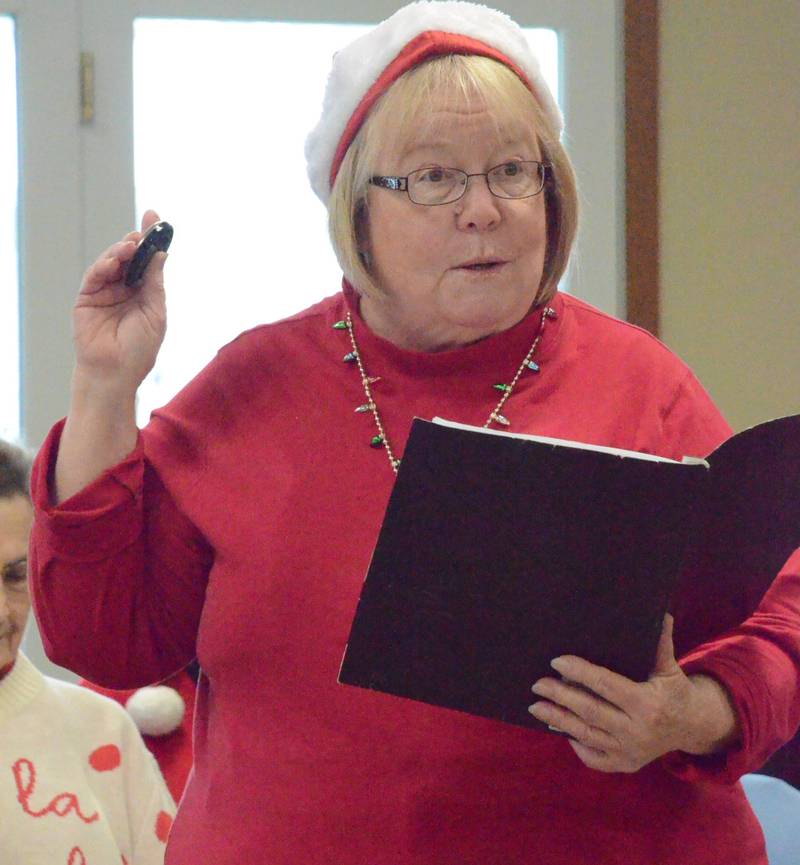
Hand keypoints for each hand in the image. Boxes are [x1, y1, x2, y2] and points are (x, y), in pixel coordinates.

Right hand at [73, 209, 167, 393]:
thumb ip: (154, 283)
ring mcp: (105, 292)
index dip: (150, 240)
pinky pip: (95, 275)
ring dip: (120, 251)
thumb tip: (160, 254)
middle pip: (129, 257)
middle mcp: (124, 289)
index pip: (147, 261)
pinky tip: (115, 259)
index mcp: (144, 293)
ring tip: (130, 245)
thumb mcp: (155, 312)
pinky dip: (104, 264)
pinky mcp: (87, 297)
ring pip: (111, 262)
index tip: (156, 217)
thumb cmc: (139, 349)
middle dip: (136, 240)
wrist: (116, 372)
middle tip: (142, 231)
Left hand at [528, 614, 740, 772]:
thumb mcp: (670, 669)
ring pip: (586, 734)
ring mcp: (629, 752)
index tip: (556, 661)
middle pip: (590, 711)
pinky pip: (594, 758)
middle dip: (561, 696)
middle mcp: (637, 731)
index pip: (605, 685)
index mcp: (647, 704)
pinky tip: (560, 730)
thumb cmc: (675, 692)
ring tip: (536, 706)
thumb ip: (661, 645)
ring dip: (558, 720)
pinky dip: (575, 744)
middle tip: (538, 683)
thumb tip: (661, 615)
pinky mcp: (625, 765)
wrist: (694, 728)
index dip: (579, 672)